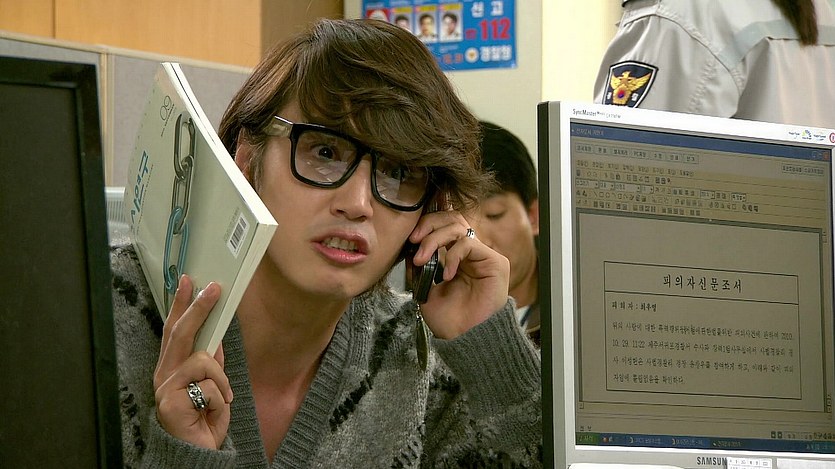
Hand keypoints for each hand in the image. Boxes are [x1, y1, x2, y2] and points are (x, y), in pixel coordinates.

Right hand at [153, 275, 232, 448]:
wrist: (197, 454)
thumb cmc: (202, 421)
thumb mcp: (212, 387)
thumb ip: (211, 363)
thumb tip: (215, 338)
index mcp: (171, 369)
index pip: (174, 330)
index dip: (181, 305)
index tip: (189, 281)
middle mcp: (164, 375)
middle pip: (181, 333)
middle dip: (198, 308)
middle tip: (214, 288)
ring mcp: (166, 388)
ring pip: (203, 360)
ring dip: (221, 381)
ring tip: (220, 400)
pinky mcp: (171, 403)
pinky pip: (210, 387)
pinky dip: (220, 400)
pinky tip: (212, 413)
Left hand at [407, 209, 509, 338]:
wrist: (464, 339)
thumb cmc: (449, 320)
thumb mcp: (425, 289)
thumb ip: (420, 267)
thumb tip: (410, 247)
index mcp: (456, 257)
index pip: (444, 225)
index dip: (427, 225)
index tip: (410, 238)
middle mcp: (471, 253)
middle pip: (452, 218)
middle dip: (429, 225)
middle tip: (414, 239)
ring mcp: (483, 256)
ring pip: (458, 228)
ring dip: (434, 240)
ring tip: (422, 260)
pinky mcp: (495, 262)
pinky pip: (469, 244)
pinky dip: (453, 255)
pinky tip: (447, 274)